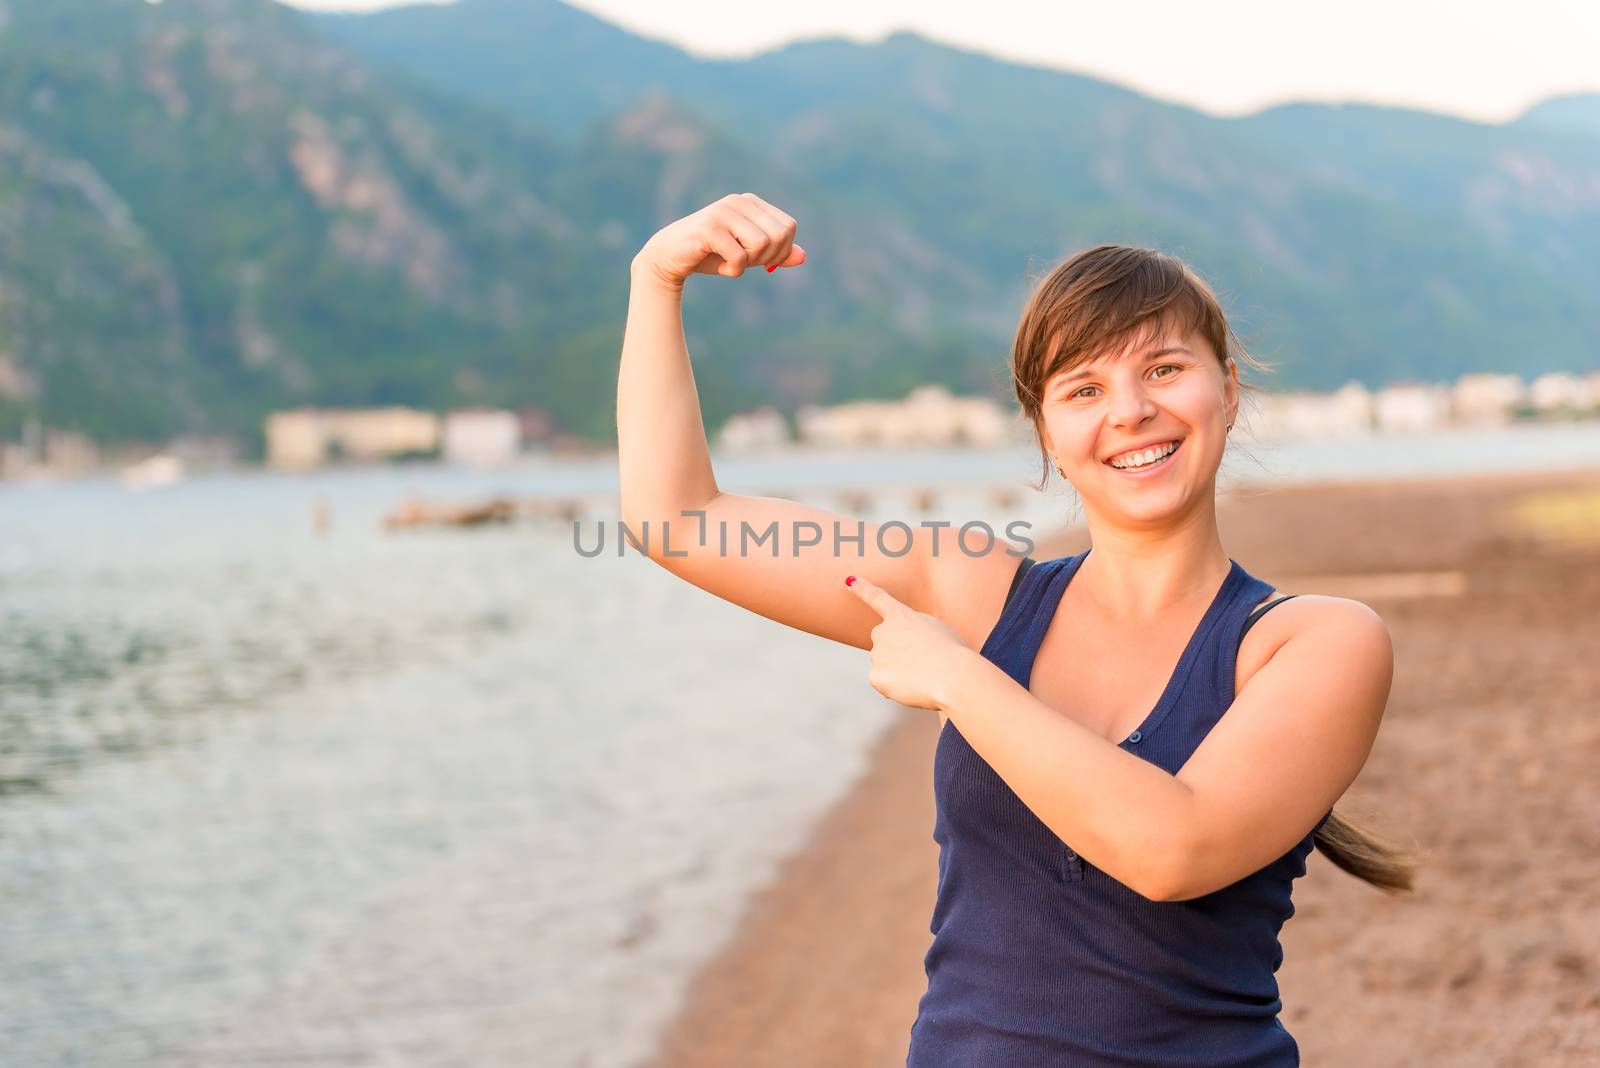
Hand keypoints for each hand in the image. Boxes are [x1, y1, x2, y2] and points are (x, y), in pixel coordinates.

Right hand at [632, 192, 806, 288]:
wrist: (670, 259)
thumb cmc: (711, 255)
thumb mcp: (748, 255)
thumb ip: (776, 254)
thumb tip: (803, 257)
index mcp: (751, 203)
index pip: (788, 227)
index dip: (782, 250)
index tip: (761, 260)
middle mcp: (738, 201)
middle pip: (779, 235)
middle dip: (767, 258)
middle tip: (746, 263)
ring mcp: (723, 212)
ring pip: (761, 244)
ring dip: (749, 264)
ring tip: (732, 262)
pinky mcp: (709, 227)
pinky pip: (739, 257)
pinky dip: (734, 270)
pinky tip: (721, 267)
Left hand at [844, 574, 974, 710]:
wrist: (952, 675)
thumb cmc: (953, 652)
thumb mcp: (937, 630)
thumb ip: (916, 631)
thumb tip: (905, 647)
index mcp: (901, 616)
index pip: (877, 598)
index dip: (862, 589)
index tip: (849, 581)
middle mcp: (883, 631)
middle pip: (883, 641)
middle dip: (895, 650)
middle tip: (920, 660)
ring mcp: (877, 654)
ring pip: (885, 664)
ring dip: (899, 670)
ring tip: (923, 674)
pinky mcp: (875, 676)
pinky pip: (884, 682)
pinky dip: (896, 687)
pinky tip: (913, 685)